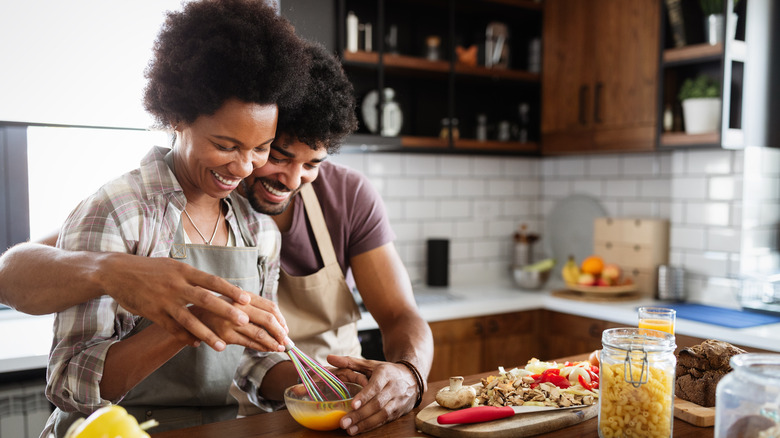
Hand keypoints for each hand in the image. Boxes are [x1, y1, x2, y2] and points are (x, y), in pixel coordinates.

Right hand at [97, 252, 254, 349]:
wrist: (117, 272)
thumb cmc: (150, 269)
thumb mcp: (173, 266)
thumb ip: (193, 277)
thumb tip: (216, 285)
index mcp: (184, 271)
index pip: (213, 281)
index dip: (231, 290)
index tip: (247, 299)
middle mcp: (176, 285)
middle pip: (205, 299)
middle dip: (226, 311)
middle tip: (244, 321)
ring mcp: (164, 300)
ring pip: (189, 320)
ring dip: (207, 334)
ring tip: (221, 346)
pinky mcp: (152, 313)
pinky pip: (172, 329)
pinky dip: (185, 337)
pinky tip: (196, 345)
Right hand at [190, 294, 289, 351]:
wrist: (192, 317)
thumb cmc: (218, 309)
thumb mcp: (235, 302)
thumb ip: (253, 307)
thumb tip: (278, 321)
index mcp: (243, 297)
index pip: (270, 307)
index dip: (281, 319)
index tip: (285, 328)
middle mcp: (239, 307)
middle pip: (268, 319)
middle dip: (280, 331)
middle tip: (287, 340)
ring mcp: (232, 322)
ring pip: (260, 334)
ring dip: (274, 343)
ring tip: (281, 347)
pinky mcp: (226, 336)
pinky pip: (249, 343)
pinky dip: (262, 348)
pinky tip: (269, 349)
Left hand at [327, 355, 417, 435]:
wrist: (412, 378)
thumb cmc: (387, 371)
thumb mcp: (370, 364)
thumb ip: (350, 362)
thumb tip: (329, 358)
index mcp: (385, 374)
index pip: (375, 386)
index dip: (364, 396)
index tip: (352, 404)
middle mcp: (393, 388)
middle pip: (377, 404)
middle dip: (360, 414)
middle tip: (344, 422)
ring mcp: (397, 401)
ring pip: (382, 415)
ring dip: (365, 424)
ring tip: (350, 429)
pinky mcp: (398, 412)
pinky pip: (385, 421)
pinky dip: (371, 426)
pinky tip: (359, 429)